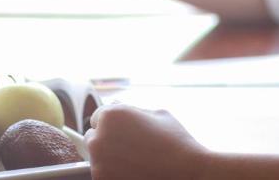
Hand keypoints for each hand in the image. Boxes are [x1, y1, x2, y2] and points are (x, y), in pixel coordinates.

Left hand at [86, 103, 207, 179]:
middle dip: (107, 139)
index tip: (123, 130)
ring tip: (134, 159)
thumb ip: (134, 110)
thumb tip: (119, 106)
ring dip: (109, 156)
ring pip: (97, 156)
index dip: (112, 122)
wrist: (185, 172)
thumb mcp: (157, 114)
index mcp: (112, 115)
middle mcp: (100, 137)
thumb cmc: (175, 141)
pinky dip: (112, 172)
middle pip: (93, 136)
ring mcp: (98, 162)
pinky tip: (133, 169)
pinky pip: (102, 172)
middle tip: (130, 146)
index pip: (98, 116)